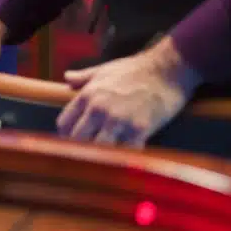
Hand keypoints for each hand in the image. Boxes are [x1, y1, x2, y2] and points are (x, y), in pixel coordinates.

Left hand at [56, 37, 200, 145]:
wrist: (167, 71)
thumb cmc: (134, 69)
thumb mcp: (104, 70)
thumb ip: (83, 77)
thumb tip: (67, 78)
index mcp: (87, 95)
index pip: (64, 123)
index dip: (65, 134)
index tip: (71, 140)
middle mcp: (99, 109)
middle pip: (77, 139)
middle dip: (78, 149)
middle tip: (84, 155)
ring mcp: (119, 120)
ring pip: (98, 149)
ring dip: (99, 156)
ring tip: (102, 160)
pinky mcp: (140, 129)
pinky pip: (126, 152)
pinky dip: (124, 158)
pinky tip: (124, 158)